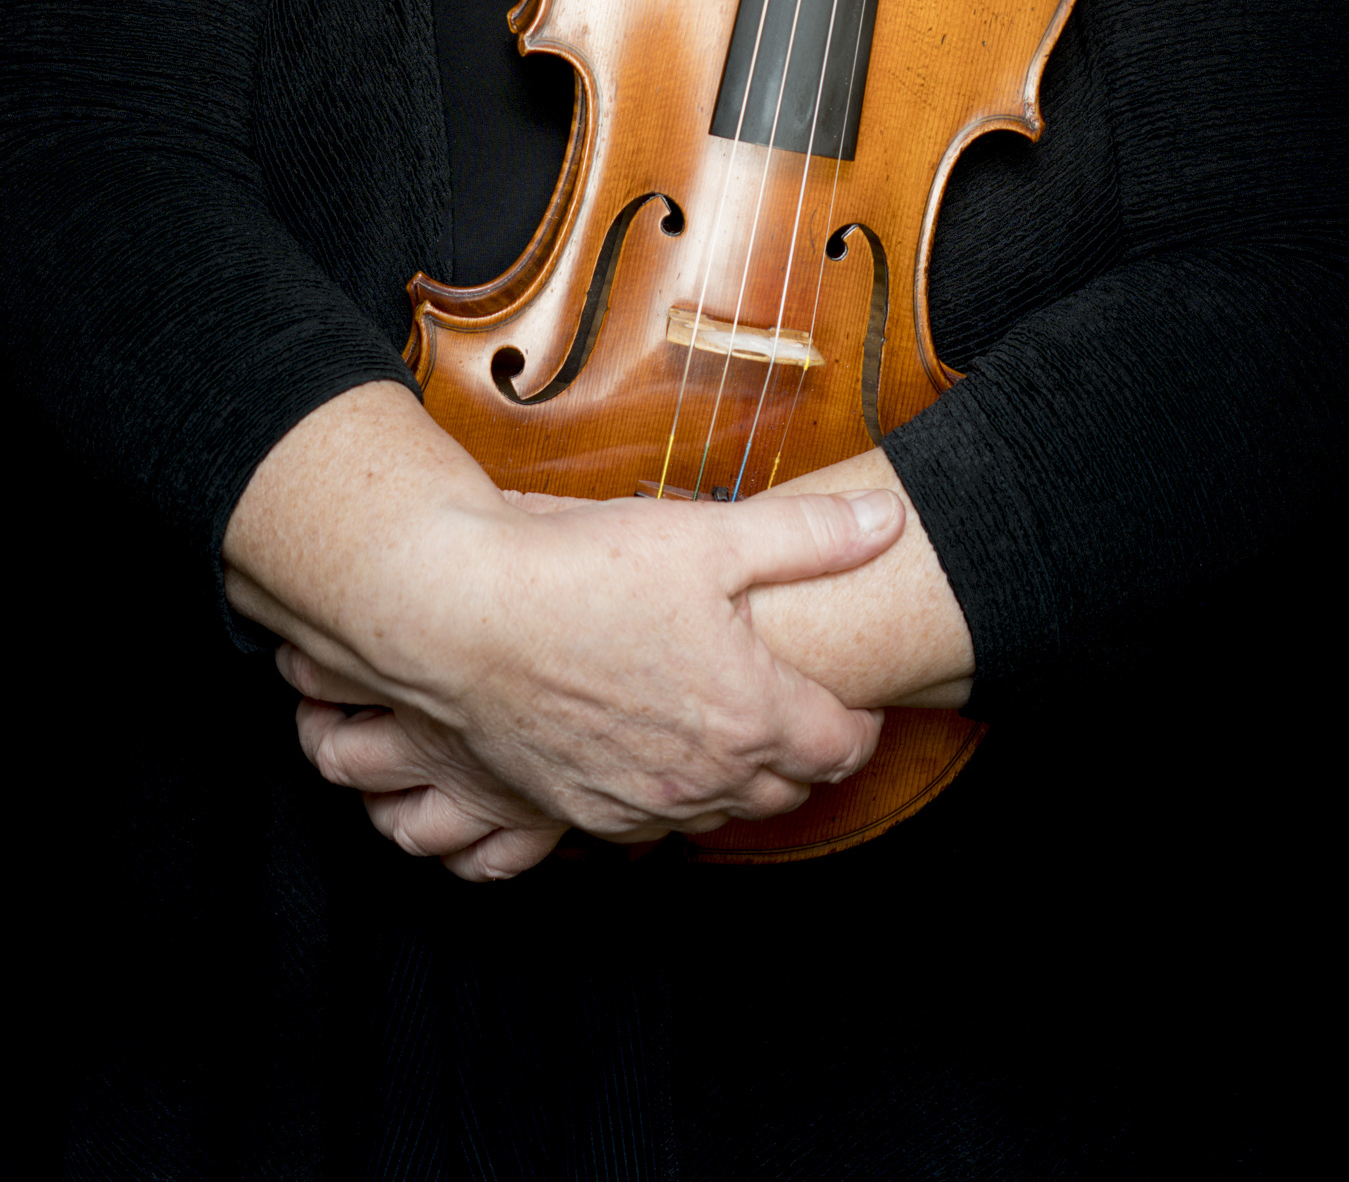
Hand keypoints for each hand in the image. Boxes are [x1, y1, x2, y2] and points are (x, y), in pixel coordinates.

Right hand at [223, 386, 904, 875]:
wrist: (460, 620)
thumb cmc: (582, 572)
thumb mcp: (710, 535)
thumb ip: (809, 536)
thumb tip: (888, 525)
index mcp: (749, 715)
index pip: (840, 747)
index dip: (859, 720)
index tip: (853, 693)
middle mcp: (701, 778)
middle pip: (788, 791)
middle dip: (806, 754)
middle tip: (802, 707)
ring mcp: (638, 804)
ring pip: (721, 814)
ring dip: (739, 778)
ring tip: (733, 726)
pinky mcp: (581, 813)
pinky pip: (652, 824)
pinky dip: (671, 793)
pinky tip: (659, 748)